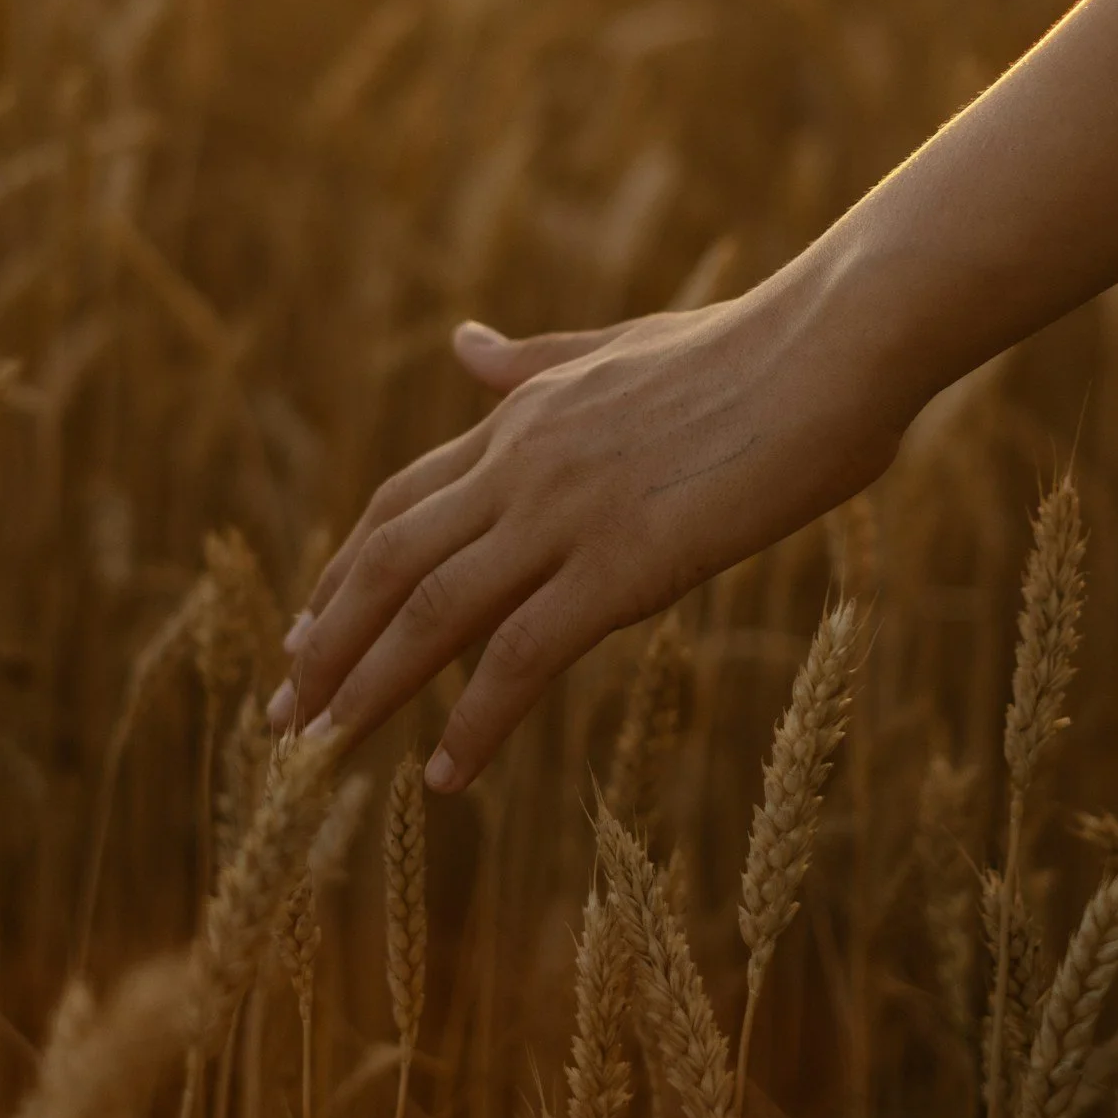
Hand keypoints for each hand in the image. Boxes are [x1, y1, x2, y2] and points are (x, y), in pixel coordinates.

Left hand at [266, 263, 912, 791]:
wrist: (836, 342)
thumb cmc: (755, 346)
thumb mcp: (623, 345)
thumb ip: (537, 361)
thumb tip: (461, 345)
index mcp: (523, 417)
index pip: (403, 502)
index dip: (344, 571)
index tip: (306, 627)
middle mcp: (522, 463)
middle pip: (388, 559)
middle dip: (327, 639)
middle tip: (282, 711)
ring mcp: (567, 513)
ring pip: (431, 608)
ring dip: (367, 684)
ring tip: (320, 748)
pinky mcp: (625, 563)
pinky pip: (522, 655)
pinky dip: (473, 721)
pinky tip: (443, 775)